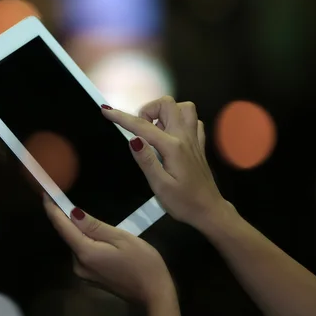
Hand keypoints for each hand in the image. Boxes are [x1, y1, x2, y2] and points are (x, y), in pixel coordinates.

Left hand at [44, 196, 174, 305]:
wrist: (154, 295)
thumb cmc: (143, 263)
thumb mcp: (121, 238)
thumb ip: (94, 226)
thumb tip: (72, 213)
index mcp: (85, 253)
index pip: (62, 227)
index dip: (52, 209)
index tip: (45, 193)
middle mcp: (78, 265)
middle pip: (68, 236)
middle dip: (65, 218)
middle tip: (62, 197)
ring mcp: (84, 273)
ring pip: (76, 245)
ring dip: (76, 230)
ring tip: (80, 213)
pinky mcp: (91, 278)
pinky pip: (83, 253)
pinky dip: (84, 241)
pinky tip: (93, 234)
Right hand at [102, 97, 226, 227]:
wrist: (209, 211)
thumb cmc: (184, 202)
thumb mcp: (160, 186)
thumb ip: (146, 160)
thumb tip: (133, 138)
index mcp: (173, 147)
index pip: (143, 126)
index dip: (121, 117)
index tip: (106, 110)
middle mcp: (185, 137)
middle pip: (167, 104)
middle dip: (148, 111)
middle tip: (140, 131)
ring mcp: (194, 139)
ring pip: (183, 108)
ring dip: (165, 113)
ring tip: (155, 131)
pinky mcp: (199, 145)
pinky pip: (192, 121)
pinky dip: (179, 121)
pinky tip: (171, 135)